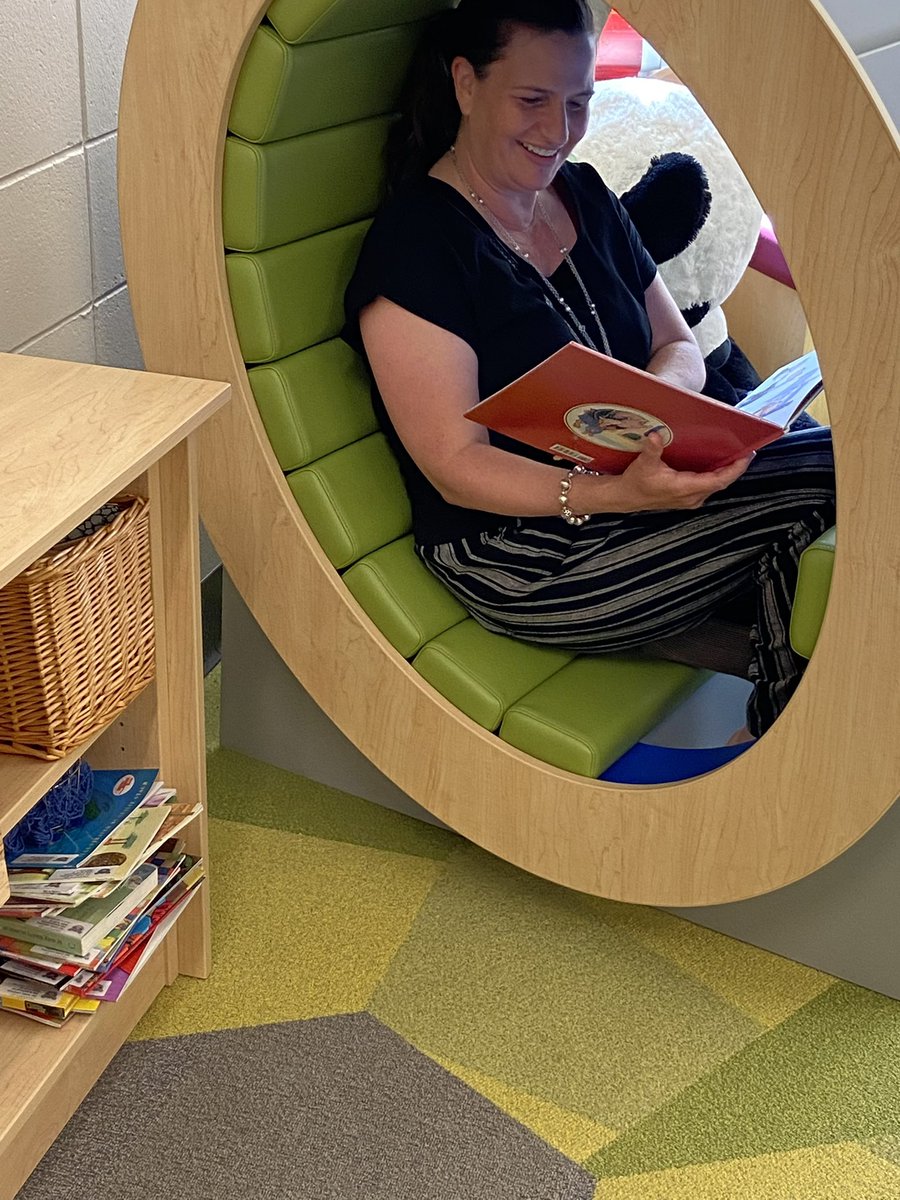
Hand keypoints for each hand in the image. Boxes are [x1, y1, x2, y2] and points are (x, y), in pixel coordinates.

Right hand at [619, 433, 752, 510]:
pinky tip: (720, 464)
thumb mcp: (643, 464)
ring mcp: (691, 499)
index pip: (718, 480)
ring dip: (727, 472)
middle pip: (721, 482)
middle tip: (746, 450)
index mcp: (684, 488)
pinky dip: (717, 475)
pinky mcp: (688, 498)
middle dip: (735, 468)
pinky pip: (709, 486)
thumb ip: (652, 450)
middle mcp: (691, 497)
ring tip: (737, 455)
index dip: (735, 469)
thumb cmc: (635, 482)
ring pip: (716, 485)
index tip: (746, 456)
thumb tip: (656, 435)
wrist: (626, 497)